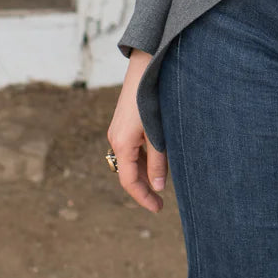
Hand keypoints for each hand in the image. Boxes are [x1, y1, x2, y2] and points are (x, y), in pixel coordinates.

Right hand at [107, 49, 168, 212]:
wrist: (145, 68)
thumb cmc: (151, 100)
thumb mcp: (157, 134)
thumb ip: (158, 162)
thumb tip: (159, 187)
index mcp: (121, 145)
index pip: (129, 181)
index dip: (143, 197)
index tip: (158, 208)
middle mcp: (115, 140)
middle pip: (128, 173)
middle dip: (144, 188)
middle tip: (161, 201)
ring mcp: (118, 131)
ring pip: (131, 160)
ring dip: (144, 172)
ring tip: (162, 182)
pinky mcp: (123, 123)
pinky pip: (132, 148)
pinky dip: (144, 157)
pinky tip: (158, 158)